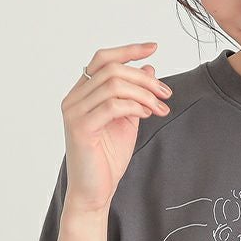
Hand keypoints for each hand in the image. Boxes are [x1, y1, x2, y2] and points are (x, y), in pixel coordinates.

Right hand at [60, 41, 172, 213]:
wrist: (94, 193)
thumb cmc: (107, 161)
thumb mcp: (127, 122)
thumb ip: (135, 96)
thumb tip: (148, 68)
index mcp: (82, 94)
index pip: (103, 59)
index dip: (129, 50)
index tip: (153, 47)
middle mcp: (74, 98)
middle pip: (112, 69)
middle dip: (144, 79)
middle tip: (166, 93)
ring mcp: (74, 112)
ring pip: (113, 85)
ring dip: (143, 94)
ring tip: (159, 108)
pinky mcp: (80, 128)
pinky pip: (112, 105)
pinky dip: (133, 106)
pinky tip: (146, 114)